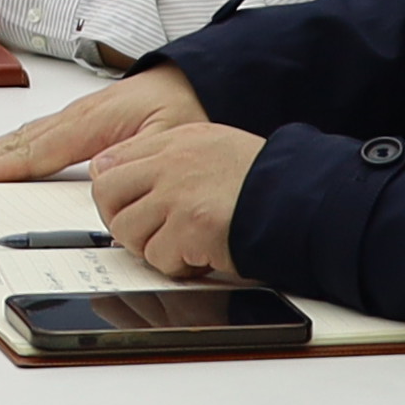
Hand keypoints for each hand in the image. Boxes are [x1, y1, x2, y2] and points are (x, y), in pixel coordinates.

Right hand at [0, 64, 203, 186]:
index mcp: (90, 123)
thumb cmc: (188, 104)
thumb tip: (99, 176)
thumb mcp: (172, 135)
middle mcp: (74, 118)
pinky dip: (3, 149)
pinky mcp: (80, 120)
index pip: (31, 153)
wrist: (202, 76)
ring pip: (17, 140)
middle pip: (11, 145)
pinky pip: (32, 137)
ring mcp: (74, 118)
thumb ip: (135, 157)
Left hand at [84, 114, 270, 277]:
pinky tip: (201, 254)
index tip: (126, 208)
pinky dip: (178, 265)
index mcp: (176, 140)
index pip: (110, 162)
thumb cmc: (263, 182)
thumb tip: (116, 176)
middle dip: (122, 221)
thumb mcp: (211, 149)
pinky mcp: (189, 226)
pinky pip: (158, 257)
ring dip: (152, 247)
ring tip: (183, 243)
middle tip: (149, 233)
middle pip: (105, 195)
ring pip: (127, 231)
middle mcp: (171, 162)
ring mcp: (177, 194)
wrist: (299, 200)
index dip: (114, 194)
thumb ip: (167, 160)